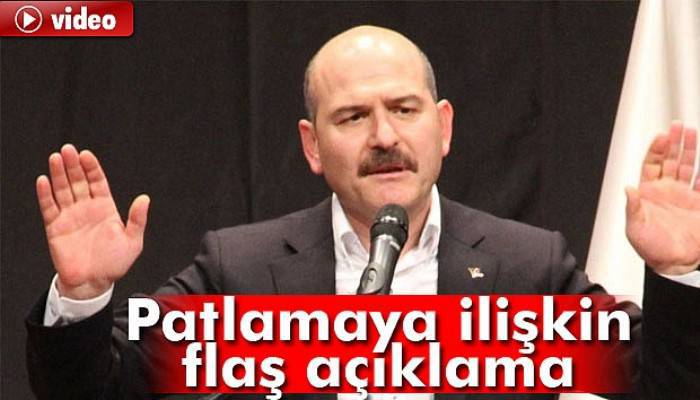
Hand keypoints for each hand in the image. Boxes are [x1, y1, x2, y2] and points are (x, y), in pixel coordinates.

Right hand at [36, 144, 149, 298]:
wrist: (94, 284)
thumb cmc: (114, 264)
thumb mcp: (132, 241)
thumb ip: (137, 219)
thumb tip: (144, 198)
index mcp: (105, 209)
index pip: (97, 182)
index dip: (92, 168)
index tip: (86, 155)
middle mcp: (86, 209)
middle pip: (78, 181)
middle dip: (73, 165)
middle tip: (68, 150)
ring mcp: (70, 216)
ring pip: (63, 190)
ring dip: (58, 174)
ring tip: (55, 158)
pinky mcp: (55, 227)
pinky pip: (49, 207)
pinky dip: (45, 194)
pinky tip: (44, 180)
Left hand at [626, 121, 699, 273]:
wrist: (675, 263)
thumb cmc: (651, 248)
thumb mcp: (635, 228)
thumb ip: (633, 207)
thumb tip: (628, 189)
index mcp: (649, 194)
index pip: (652, 165)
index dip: (656, 150)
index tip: (661, 136)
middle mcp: (666, 191)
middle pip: (670, 160)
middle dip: (674, 143)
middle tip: (678, 126)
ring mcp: (683, 196)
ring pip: (687, 166)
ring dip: (690, 150)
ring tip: (692, 132)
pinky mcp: (699, 203)